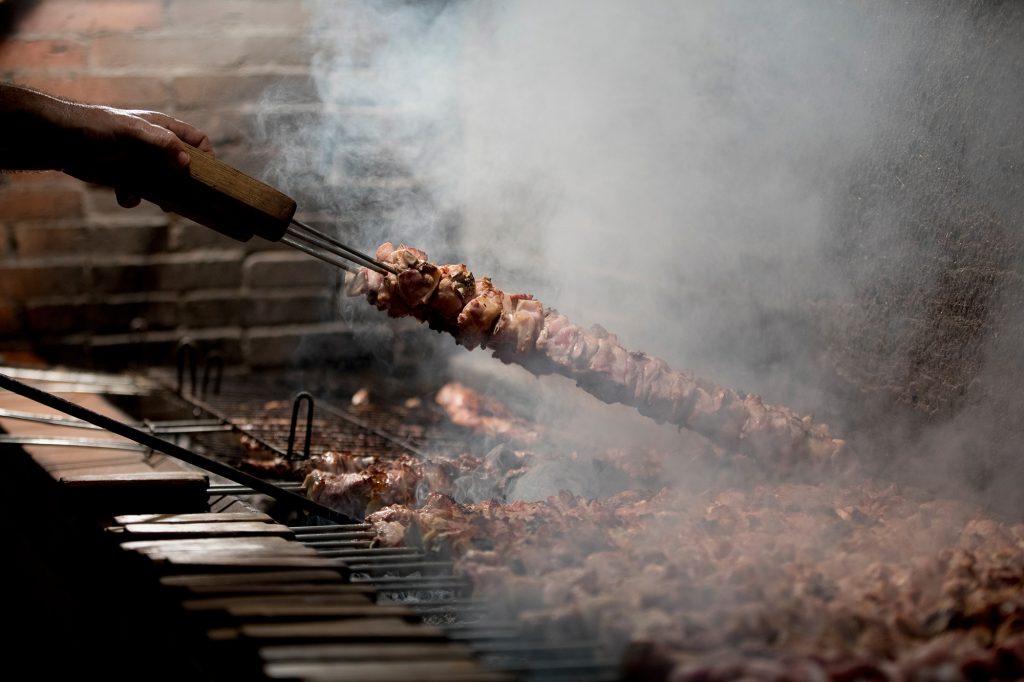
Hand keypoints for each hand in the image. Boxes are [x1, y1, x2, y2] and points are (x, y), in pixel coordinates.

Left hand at [59, 103, 214, 207]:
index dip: (206, 157)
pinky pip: (139, 192)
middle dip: (184, 182)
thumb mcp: (132, 131)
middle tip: (186, 198)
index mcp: (162, 129)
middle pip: (183, 166)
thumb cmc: (97, 127)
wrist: (61, 140)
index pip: (197, 140)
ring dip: (160, 195)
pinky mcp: (125, 176)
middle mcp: (155, 145)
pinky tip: (125, 196)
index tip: (206, 176)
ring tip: (159, 203)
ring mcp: (141, 162)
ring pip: (163, 183)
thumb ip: (161, 143)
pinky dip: (133, 198)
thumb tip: (186, 162)